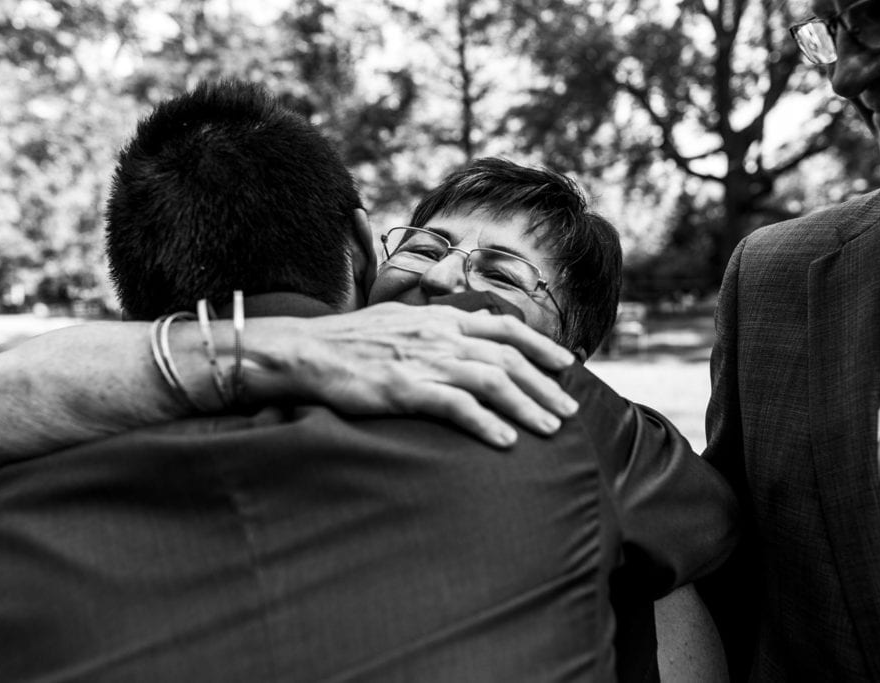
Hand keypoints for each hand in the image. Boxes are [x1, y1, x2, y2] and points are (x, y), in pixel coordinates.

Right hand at [244, 302, 578, 447]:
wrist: (309, 350)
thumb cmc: (353, 340)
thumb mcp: (400, 319)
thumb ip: (435, 325)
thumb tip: (463, 332)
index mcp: (441, 318)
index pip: (504, 328)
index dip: (540, 345)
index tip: (566, 364)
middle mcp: (441, 336)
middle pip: (507, 359)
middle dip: (544, 385)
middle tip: (570, 410)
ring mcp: (424, 361)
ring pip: (491, 382)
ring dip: (526, 406)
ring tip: (551, 429)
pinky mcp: (406, 389)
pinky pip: (456, 406)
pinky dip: (485, 423)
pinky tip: (506, 441)